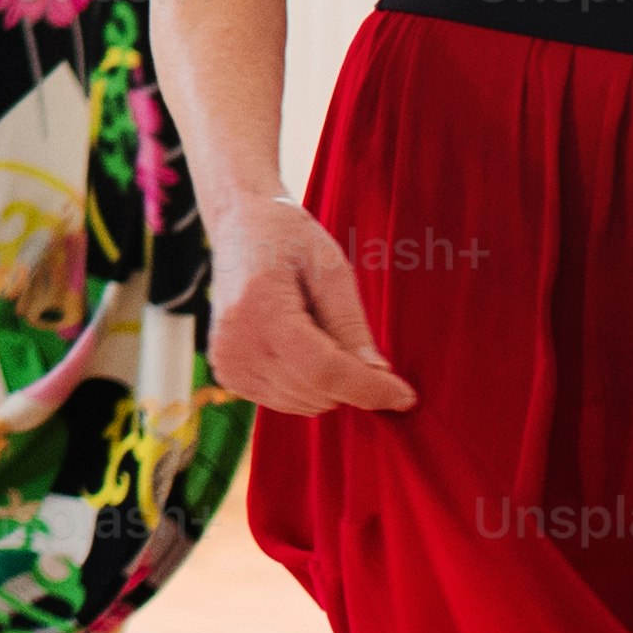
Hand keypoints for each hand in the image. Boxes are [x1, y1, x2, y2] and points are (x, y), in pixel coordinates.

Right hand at [200, 195, 414, 417]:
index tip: (406, 396)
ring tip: (317, 332)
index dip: (369, 388)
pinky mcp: (227, 372)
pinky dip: (307, 385)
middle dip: (350, 379)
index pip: (323, 369)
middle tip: (349, 336)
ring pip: (304, 403)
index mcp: (260, 307)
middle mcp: (234, 343)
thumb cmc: (289, 240)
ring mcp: (226, 362)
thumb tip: (377, 374)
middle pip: (316, 391)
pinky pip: (286, 401)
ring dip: (328, 383)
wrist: (241, 229)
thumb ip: (351, 323)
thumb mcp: (330, 268)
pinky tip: (302, 347)